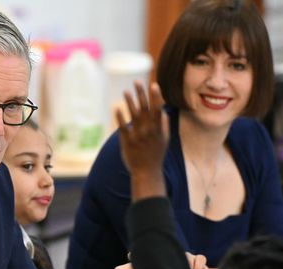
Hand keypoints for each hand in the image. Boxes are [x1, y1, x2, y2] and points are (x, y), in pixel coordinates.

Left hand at [117, 81, 168, 199]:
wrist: (146, 172)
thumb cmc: (156, 155)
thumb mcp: (165, 139)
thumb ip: (164, 124)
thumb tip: (162, 110)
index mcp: (158, 129)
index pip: (157, 109)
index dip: (156, 97)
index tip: (154, 85)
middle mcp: (148, 131)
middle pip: (145, 109)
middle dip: (141, 94)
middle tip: (137, 81)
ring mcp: (137, 136)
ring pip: (133, 116)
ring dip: (130, 102)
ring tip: (125, 91)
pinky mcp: (127, 141)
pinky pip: (123, 127)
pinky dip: (120, 118)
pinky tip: (117, 108)